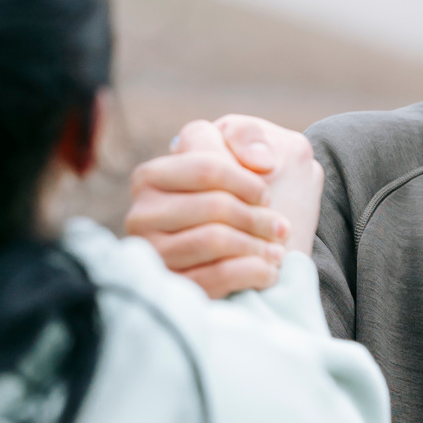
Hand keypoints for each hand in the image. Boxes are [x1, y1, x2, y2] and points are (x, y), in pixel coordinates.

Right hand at [127, 118, 321, 298]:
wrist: (247, 264)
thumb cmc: (246, 204)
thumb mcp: (250, 156)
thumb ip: (247, 134)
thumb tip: (261, 162)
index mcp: (152, 176)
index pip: (208, 168)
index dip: (248, 182)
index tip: (267, 195)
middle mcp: (142, 214)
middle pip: (215, 206)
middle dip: (258, 219)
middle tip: (281, 228)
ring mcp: (153, 253)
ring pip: (215, 240)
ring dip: (257, 246)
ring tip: (276, 251)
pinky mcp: (171, 288)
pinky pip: (218, 276)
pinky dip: (253, 272)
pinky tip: (268, 271)